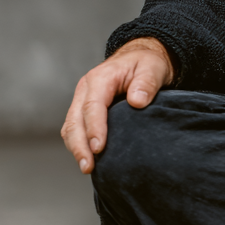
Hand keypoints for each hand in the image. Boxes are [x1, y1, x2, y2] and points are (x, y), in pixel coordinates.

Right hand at [60, 37, 174, 173]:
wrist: (140, 57)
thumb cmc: (146, 63)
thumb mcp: (153, 67)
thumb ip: (147, 82)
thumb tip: (137, 101)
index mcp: (101, 77)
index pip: (93, 105)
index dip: (94, 128)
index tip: (99, 148)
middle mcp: (86, 88)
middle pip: (75, 120)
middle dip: (79, 145)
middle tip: (89, 166)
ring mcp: (83, 99)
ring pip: (71, 126)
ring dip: (76, 148)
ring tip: (87, 167)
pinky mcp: (84, 109)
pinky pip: (75, 128)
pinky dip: (78, 143)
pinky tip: (89, 158)